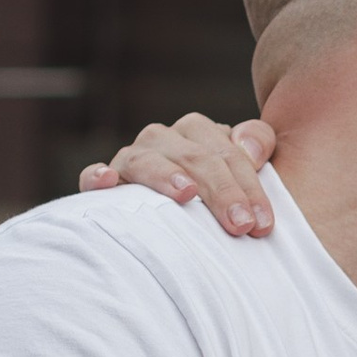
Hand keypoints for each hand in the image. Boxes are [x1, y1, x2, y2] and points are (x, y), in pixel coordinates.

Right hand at [79, 112, 277, 234]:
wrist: (185, 211)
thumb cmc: (220, 193)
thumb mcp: (245, 167)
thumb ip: (258, 141)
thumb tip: (250, 146)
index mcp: (198, 132)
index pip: (228, 153)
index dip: (249, 187)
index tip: (262, 224)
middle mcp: (164, 139)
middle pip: (194, 157)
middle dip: (221, 191)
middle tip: (241, 225)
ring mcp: (132, 158)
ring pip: (147, 159)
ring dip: (166, 175)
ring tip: (187, 194)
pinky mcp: (106, 180)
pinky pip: (94, 175)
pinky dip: (97, 176)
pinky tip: (108, 181)